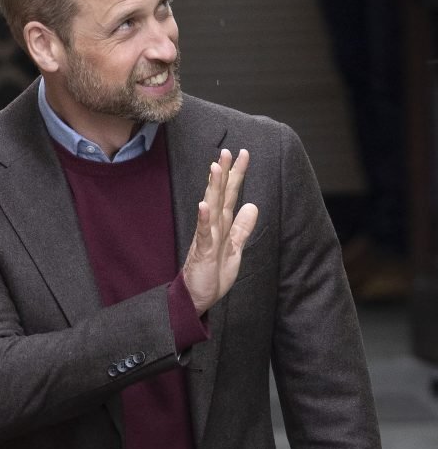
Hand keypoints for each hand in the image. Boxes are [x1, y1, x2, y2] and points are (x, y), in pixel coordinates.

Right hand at [182, 149, 258, 314]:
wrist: (197, 298)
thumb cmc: (212, 274)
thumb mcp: (235, 248)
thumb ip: (242, 227)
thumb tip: (252, 206)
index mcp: (221, 225)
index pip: (230, 195)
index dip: (236, 175)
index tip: (242, 154)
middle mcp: (213, 227)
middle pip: (220, 195)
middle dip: (224, 173)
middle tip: (227, 151)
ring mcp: (206, 238)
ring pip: (211, 209)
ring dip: (212, 188)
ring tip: (215, 168)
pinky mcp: (202, 252)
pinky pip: (203, 234)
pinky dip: (203, 219)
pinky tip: (204, 205)